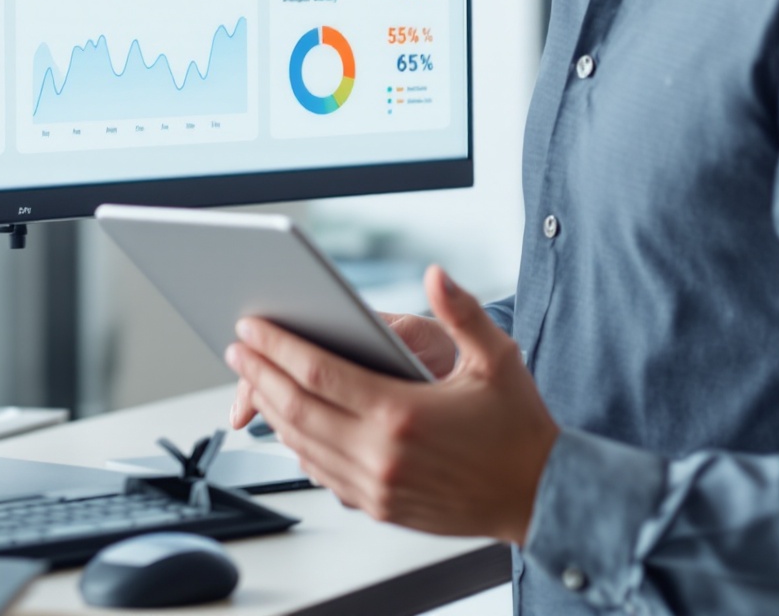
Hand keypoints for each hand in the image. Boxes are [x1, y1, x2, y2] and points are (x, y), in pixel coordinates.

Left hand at [225, 266, 557, 544]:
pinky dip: (298, 445)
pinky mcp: (379, 506)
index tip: (251, 326)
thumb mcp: (498, 360)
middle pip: (297, 408)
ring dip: (271, 410)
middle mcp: (381, 454)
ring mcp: (376, 486)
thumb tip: (436, 273)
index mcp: (402, 413)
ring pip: (301, 444)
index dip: (277, 347)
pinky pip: (321, 473)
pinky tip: (291, 424)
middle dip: (259, 374)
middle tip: (238, 348)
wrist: (539, 496)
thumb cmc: (519, 427)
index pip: (317, 373)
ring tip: (254, 380)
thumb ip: (463, 312)